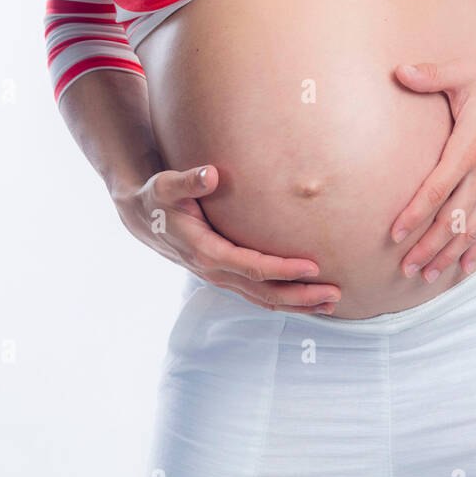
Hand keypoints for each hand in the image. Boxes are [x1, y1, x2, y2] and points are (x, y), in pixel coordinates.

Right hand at [111, 164, 341, 313]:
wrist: (142, 217)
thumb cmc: (158, 197)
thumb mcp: (167, 185)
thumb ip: (189, 180)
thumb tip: (210, 173)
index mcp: (204, 251)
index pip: (251, 265)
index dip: (282, 268)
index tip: (312, 266)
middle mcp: (214, 270)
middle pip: (263, 290)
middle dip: (299, 295)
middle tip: (334, 293)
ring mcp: (219, 277)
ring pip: (262, 297)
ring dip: (296, 303)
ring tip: (331, 303)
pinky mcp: (223, 275)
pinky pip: (256, 293)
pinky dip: (281, 299)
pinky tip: (304, 300)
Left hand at [389, 59, 475, 281]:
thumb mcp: (463, 73)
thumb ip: (429, 75)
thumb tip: (397, 70)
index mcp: (469, 148)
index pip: (437, 190)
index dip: (415, 215)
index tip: (395, 234)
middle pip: (452, 219)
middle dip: (427, 247)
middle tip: (404, 269)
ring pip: (472, 228)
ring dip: (449, 254)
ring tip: (427, 275)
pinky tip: (466, 267)